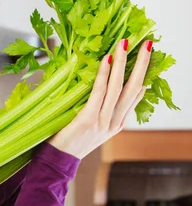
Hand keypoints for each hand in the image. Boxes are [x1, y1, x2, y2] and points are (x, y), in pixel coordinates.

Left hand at [49, 39, 151, 158]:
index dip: (143, 74)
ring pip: (117, 88)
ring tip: (125, 44)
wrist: (58, 160)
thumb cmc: (71, 139)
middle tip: (146, 44)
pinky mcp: (88, 120)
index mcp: (117, 123)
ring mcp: (103, 122)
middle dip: (141, 65)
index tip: (146, 55)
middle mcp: (114, 122)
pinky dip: (103, 75)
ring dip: (122, 63)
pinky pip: (98, 93)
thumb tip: (108, 87)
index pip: (136, 95)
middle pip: (133, 88)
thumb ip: (105, 109)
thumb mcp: (94, 125)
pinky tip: (107, 60)